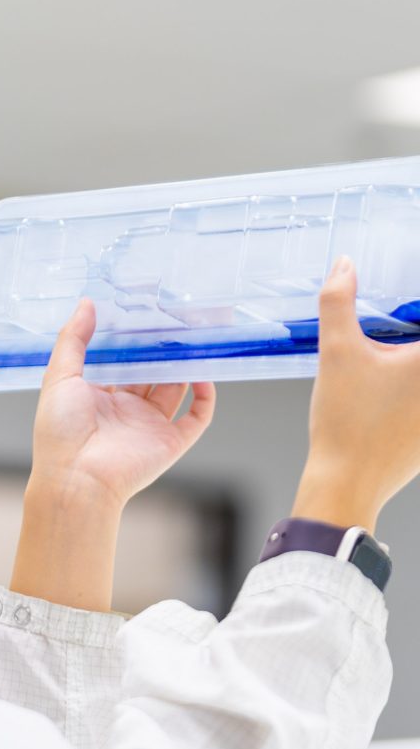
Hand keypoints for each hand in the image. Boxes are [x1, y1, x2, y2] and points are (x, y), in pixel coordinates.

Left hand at [28, 298, 215, 510]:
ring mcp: (149, 425)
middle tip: (175, 319)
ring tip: (194, 338)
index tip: (144, 312)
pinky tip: (203, 375)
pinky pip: (196, 417)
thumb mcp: (59, 376)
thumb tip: (87, 304)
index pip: (121, 361)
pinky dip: (205, 397)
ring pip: (175, 388)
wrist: (76, 479)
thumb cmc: (60, 433)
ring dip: (185, 366)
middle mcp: (126, 409)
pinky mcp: (170, 441)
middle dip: (163, 348)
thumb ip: (74, 339)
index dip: (133, 339)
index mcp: (98, 395)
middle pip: (151, 372)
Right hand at [293, 255, 419, 531]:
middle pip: (415, 341)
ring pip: (415, 369)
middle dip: (404, 330)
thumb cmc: (346, 423)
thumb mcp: (336, 352)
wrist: (347, 482)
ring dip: (403, 357)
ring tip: (383, 350)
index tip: (399, 311)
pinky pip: (416, 395)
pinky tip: (383, 381)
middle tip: (391, 321)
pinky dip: (405, 381)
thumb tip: (344, 266)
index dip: (407, 311)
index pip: (419, 318)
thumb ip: (338, 302)